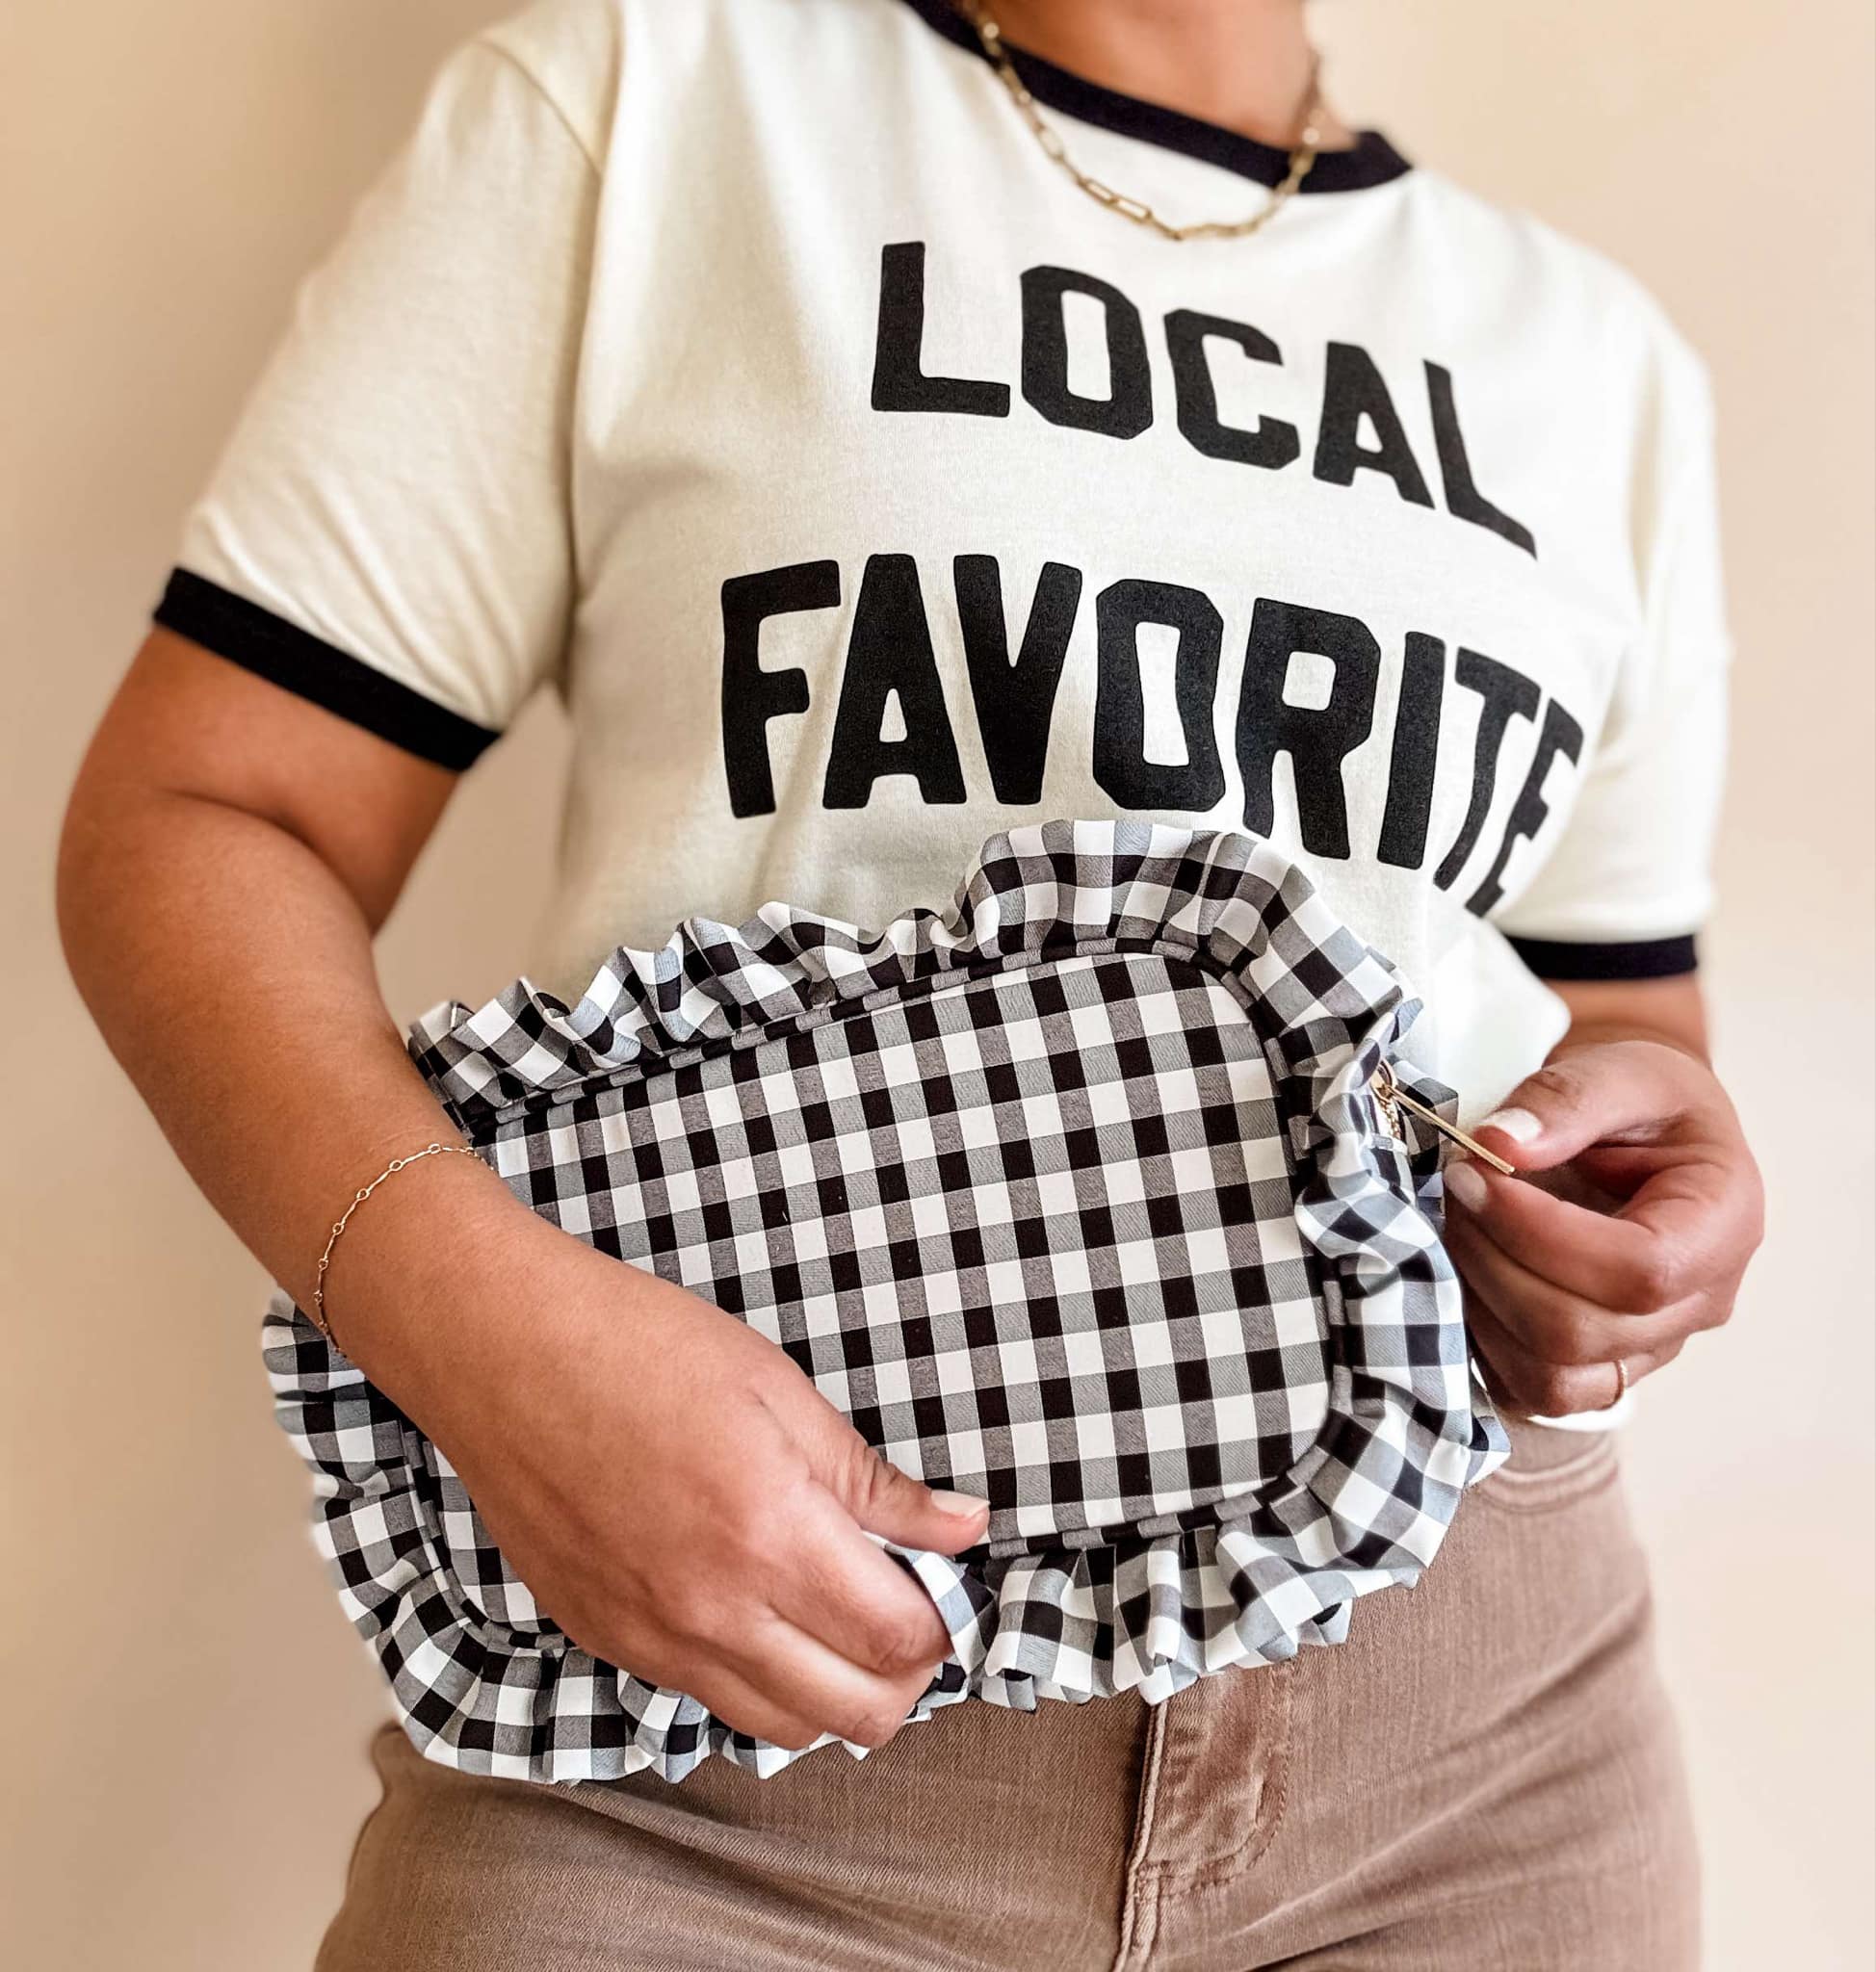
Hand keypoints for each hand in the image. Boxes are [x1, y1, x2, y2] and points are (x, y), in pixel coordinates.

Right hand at [343, 1184, 989, 1752]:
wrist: (500, 1350)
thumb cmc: (640, 1347)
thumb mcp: (779, 1392)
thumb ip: (875, 1481)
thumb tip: (964, 1527)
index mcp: (772, 1534)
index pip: (898, 1639)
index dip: (943, 1623)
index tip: (946, 1585)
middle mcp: (715, 1611)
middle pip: (854, 1715)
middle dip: (904, 1676)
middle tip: (906, 1611)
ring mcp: (653, 1639)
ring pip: (780, 1728)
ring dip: (833, 1694)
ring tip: (839, 1621)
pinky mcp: (605, 1640)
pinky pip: (705, 1699)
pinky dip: (757, 1682)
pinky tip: (762, 1614)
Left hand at [1440, 1037, 1763, 1417]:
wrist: (1641, 1130)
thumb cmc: (1643, 1102)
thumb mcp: (1621, 1070)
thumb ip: (1565, 1099)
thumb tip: (1497, 1146)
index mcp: (1722, 1225)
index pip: (1638, 1270)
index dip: (1539, 1233)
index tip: (1474, 1173)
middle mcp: (1698, 1303)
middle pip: (1581, 1331)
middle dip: (1493, 1260)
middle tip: (1454, 1187)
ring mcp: (1651, 1347)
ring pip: (1552, 1378)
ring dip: (1478, 1303)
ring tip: (1456, 1226)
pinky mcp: (1601, 1367)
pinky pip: (1533, 1390)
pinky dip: (1481, 1341)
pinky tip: (1463, 1272)